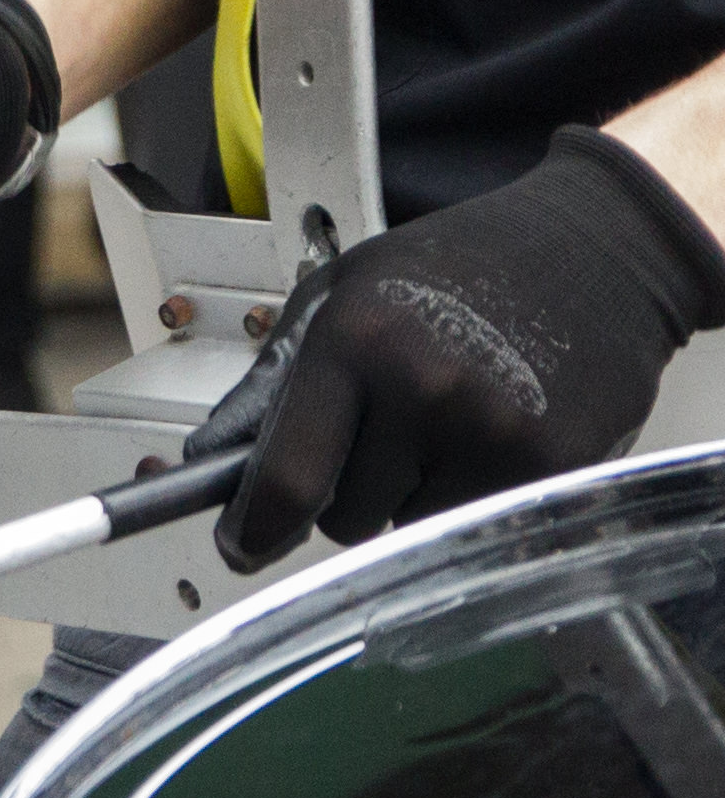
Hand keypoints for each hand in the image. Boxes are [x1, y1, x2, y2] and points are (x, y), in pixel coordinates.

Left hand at [187, 129, 724, 573]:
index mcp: (356, 337)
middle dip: (344, 493)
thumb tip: (210, 463)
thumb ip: (272, 384)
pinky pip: (469, 530)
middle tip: (382, 430)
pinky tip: (485, 439)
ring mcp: (492, 432)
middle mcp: (422, 388)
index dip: (256, 528)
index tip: (240, 547)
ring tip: (441, 424)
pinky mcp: (550, 468)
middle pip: (343, 518)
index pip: (289, 477)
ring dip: (408, 500)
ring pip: (405, 531)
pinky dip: (464, 502)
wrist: (587, 250)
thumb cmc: (453, 268)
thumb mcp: (341, 294)